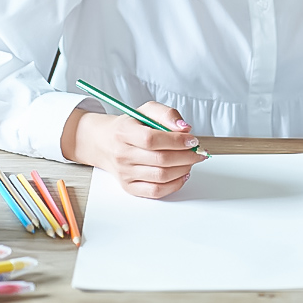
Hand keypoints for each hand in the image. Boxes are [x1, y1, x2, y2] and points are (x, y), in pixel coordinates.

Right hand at [61, 102, 205, 198]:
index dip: (177, 141)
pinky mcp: (129, 187)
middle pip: (160, 160)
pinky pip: (156, 191)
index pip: (152, 139)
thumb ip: (166, 114)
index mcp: (124, 132)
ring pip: (161, 176)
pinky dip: (174, 185)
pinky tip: (182, 174)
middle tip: (197, 151)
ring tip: (191, 160)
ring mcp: (125, 173)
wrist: (105, 143)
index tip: (193, 140)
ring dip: (184, 169)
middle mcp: (122, 154)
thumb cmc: (129, 126)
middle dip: (186, 156)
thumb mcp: (146, 111)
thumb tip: (184, 128)